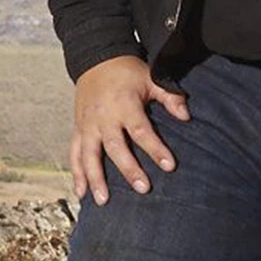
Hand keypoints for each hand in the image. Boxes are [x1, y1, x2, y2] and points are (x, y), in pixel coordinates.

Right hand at [68, 54, 188, 205]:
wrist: (95, 59)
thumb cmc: (126, 71)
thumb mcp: (151, 78)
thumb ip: (169, 96)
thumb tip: (186, 117)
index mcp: (123, 104)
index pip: (141, 130)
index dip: (155, 148)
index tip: (170, 166)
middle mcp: (102, 117)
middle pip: (115, 147)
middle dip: (128, 169)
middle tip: (143, 188)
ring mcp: (87, 124)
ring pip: (89, 154)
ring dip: (95, 178)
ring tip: (103, 200)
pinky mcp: (78, 129)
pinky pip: (74, 153)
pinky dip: (77, 173)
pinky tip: (81, 193)